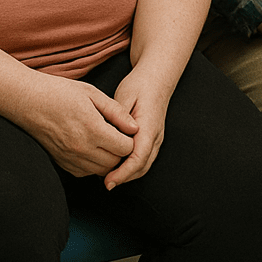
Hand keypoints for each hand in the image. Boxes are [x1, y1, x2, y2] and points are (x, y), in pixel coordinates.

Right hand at [14, 73, 136, 177]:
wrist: (28, 101)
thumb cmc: (59, 92)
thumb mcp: (91, 93)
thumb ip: (116, 112)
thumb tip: (134, 128)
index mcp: (92, 129)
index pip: (125, 148)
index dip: (130, 139)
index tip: (125, 128)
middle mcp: (82, 148)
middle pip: (116, 162)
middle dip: (121, 150)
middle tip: (117, 135)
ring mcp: (71, 158)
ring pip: (102, 170)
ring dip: (108, 159)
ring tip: (104, 141)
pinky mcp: (63, 163)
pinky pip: (86, 172)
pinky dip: (93, 164)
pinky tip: (90, 147)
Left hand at [102, 67, 173, 189]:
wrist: (156, 78)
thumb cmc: (140, 85)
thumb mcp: (125, 96)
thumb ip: (119, 116)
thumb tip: (112, 135)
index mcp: (149, 127)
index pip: (138, 158)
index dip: (123, 173)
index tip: (108, 181)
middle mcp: (155, 137)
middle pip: (142, 167)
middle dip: (124, 178)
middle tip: (105, 183)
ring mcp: (155, 139)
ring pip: (143, 165)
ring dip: (127, 174)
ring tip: (107, 177)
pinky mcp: (151, 139)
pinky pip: (142, 158)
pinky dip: (130, 167)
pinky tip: (115, 165)